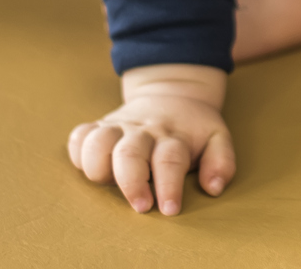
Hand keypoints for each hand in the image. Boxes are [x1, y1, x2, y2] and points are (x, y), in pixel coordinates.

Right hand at [68, 64, 234, 215]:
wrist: (172, 91)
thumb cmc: (193, 127)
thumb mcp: (217, 137)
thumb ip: (221, 162)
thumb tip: (214, 188)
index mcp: (173, 136)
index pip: (170, 160)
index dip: (169, 186)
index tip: (170, 209)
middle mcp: (144, 131)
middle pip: (129, 154)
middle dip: (131, 183)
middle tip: (141, 206)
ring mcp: (119, 127)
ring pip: (98, 142)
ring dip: (98, 166)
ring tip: (107, 184)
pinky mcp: (100, 126)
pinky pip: (79, 136)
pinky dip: (78, 152)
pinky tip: (90, 166)